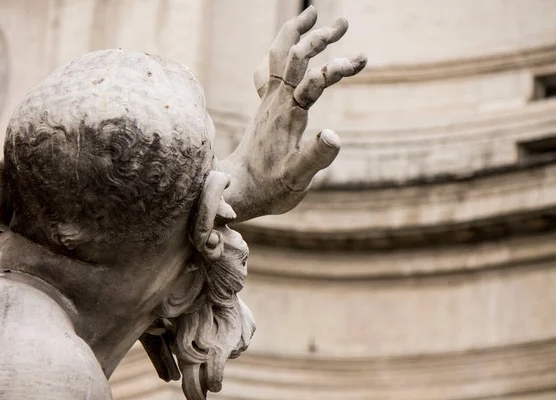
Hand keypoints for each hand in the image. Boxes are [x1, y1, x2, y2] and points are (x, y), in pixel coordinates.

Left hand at [219, 6, 365, 221]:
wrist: (238, 190)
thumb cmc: (269, 188)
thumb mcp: (297, 178)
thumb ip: (316, 157)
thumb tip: (335, 135)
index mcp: (287, 114)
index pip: (313, 81)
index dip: (335, 68)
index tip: (360, 61)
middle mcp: (275, 101)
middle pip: (292, 56)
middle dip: (318, 36)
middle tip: (344, 22)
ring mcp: (268, 101)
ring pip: (277, 56)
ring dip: (296, 33)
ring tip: (314, 15)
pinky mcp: (265, 107)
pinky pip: (269, 69)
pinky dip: (280, 52)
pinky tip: (286, 51)